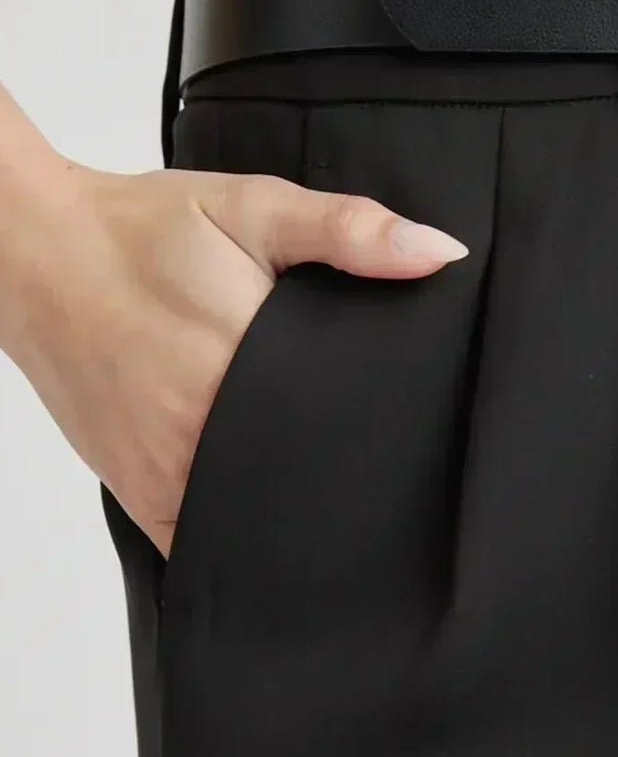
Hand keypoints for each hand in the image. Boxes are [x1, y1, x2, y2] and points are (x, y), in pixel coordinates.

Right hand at [4, 159, 467, 557]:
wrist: (37, 256)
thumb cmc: (142, 231)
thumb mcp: (252, 208)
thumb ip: (347, 231)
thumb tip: (439, 252)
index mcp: (246, 364)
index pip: (345, 432)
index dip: (388, 447)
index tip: (421, 451)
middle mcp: (206, 431)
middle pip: (309, 486)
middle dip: (350, 485)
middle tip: (388, 476)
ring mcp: (169, 473)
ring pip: (260, 527)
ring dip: (297, 521)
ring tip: (334, 499)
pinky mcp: (142, 496)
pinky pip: (204, 548)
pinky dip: (240, 540)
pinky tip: (270, 523)